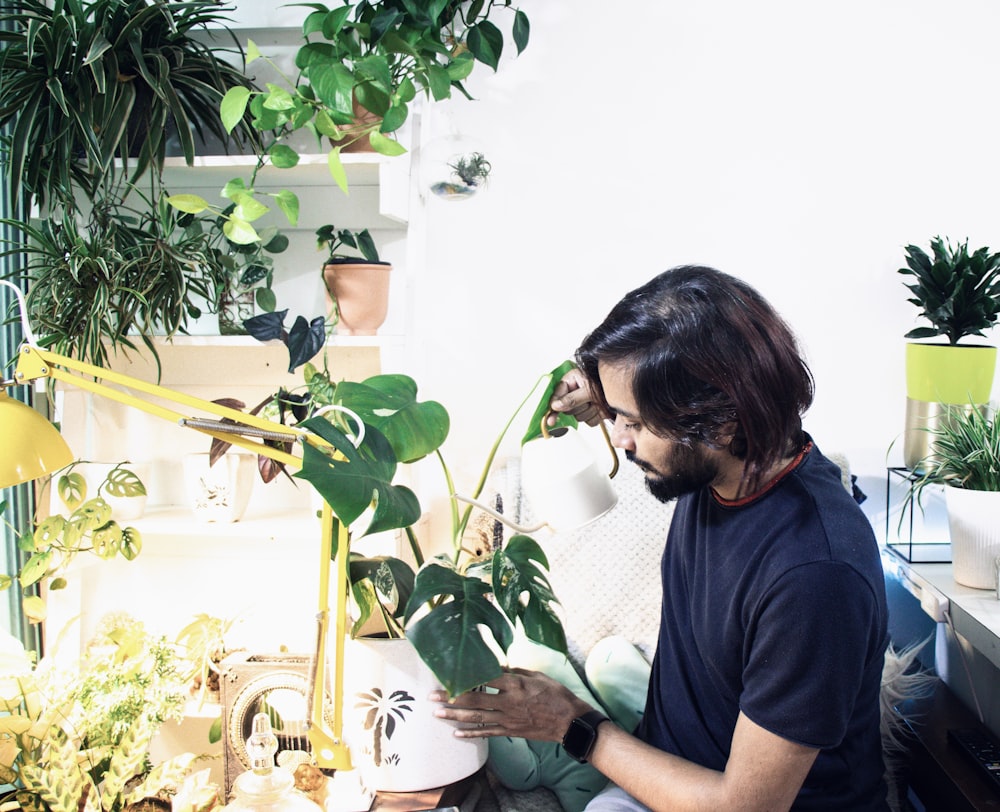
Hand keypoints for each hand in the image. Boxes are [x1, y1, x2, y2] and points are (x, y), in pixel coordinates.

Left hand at [430, 668, 592, 741]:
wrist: (569, 721)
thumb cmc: (555, 694)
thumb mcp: (536, 676)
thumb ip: (514, 672)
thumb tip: (497, 666)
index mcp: (515, 684)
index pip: (484, 679)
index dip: (465, 677)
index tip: (449, 674)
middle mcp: (508, 702)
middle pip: (474, 700)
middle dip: (451, 698)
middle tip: (433, 697)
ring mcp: (508, 719)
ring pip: (476, 718)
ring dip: (454, 716)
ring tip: (437, 714)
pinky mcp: (510, 731)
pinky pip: (487, 733)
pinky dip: (471, 734)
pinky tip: (456, 733)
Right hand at [548, 367, 604, 426]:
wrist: (624, 390)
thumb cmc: (606, 382)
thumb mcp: (588, 390)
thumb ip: (571, 399)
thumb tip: (556, 405)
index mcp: (571, 381)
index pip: (556, 396)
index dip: (553, 407)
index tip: (550, 419)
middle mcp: (575, 392)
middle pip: (567, 409)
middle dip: (579, 407)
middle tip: (588, 400)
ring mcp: (583, 402)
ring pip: (578, 417)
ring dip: (588, 412)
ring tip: (597, 403)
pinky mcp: (591, 411)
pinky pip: (587, 421)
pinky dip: (594, 417)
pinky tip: (599, 409)